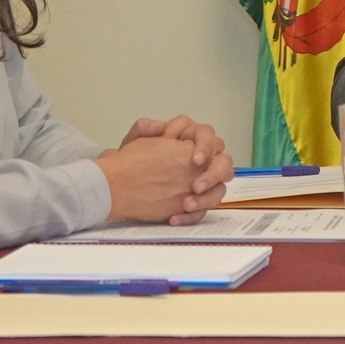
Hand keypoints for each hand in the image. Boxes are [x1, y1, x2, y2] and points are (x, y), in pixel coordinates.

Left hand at [96, 136, 232, 224]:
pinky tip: (174, 218)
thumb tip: (160, 126)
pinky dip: (191, 216)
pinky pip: (203, 210)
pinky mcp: (195, 201)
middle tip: (196, 186)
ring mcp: (201, 182)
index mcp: (190, 139)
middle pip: (224, 161)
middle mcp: (201, 160)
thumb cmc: (132, 160)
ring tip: (186, 205)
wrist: (120, 184)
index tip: (195, 160)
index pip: (207, 136)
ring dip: (206, 198)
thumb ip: (145, 127)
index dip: (205, 146)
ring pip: (219, 188)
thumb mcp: (133, 141)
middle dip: (214, 174)